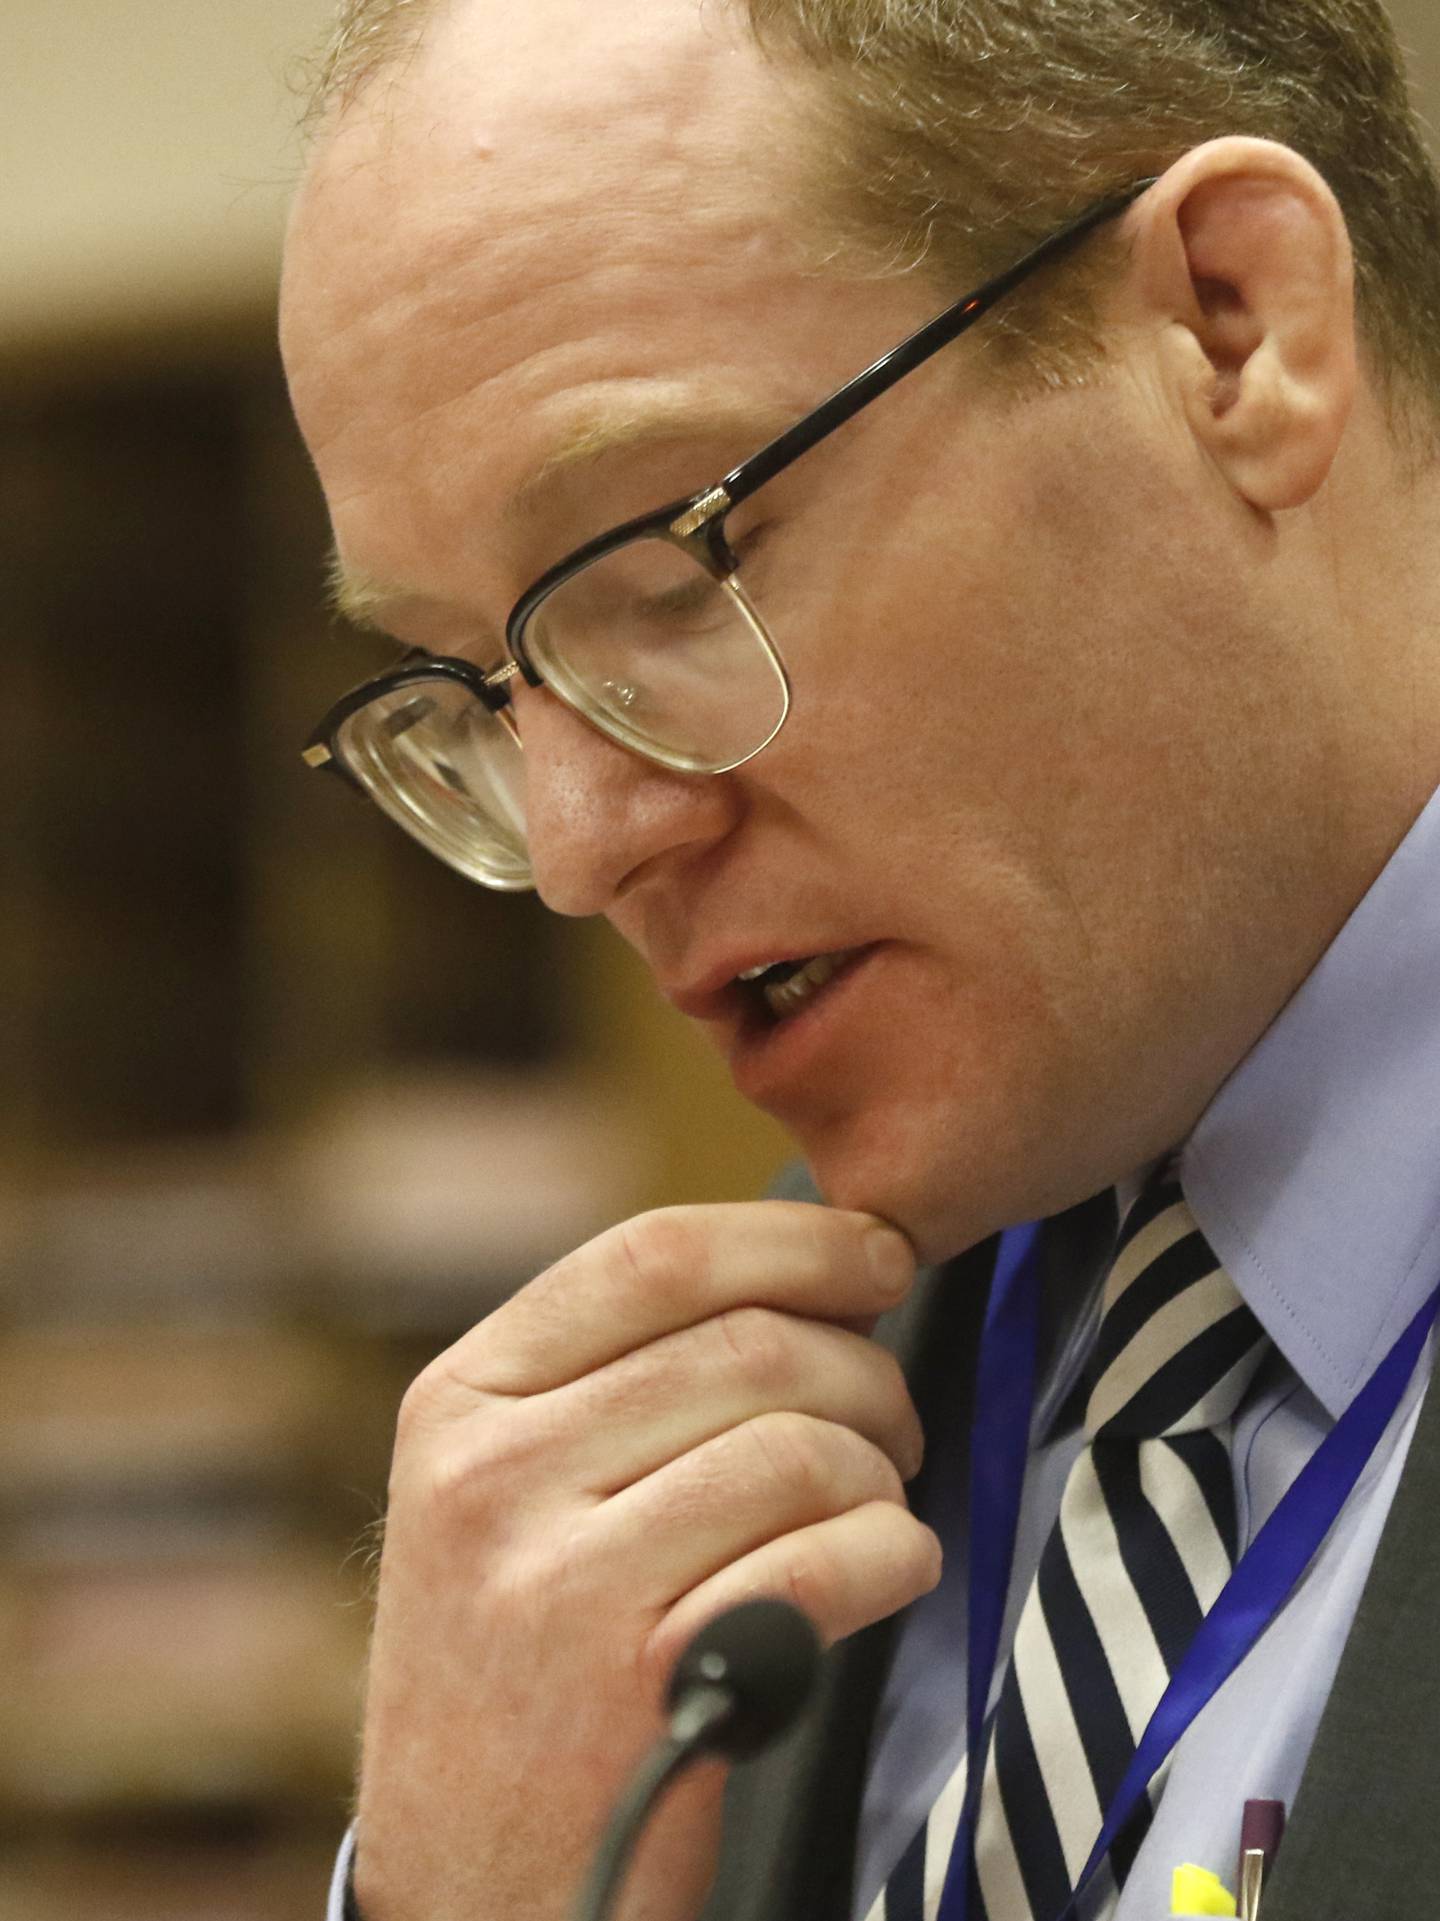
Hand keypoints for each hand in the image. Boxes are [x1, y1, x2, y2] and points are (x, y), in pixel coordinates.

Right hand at [351, 1201, 938, 1920]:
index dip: (795, 1240)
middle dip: (866, 1372)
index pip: (653, 1256)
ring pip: (798, 1446)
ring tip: (876, 1505)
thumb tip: (819, 1271)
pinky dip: (893, 1554)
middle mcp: (489, 1474)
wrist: (474, 1888)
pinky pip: (829, 1559)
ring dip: (882, 1471)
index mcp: (460, 1400)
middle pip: (749, 1345)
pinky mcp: (635, 1684)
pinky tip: (887, 1570)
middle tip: (897, 1423)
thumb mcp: (507, 1496)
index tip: (879, 1254)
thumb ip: (620, 1379)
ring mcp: (553, 1580)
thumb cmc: (523, 1667)